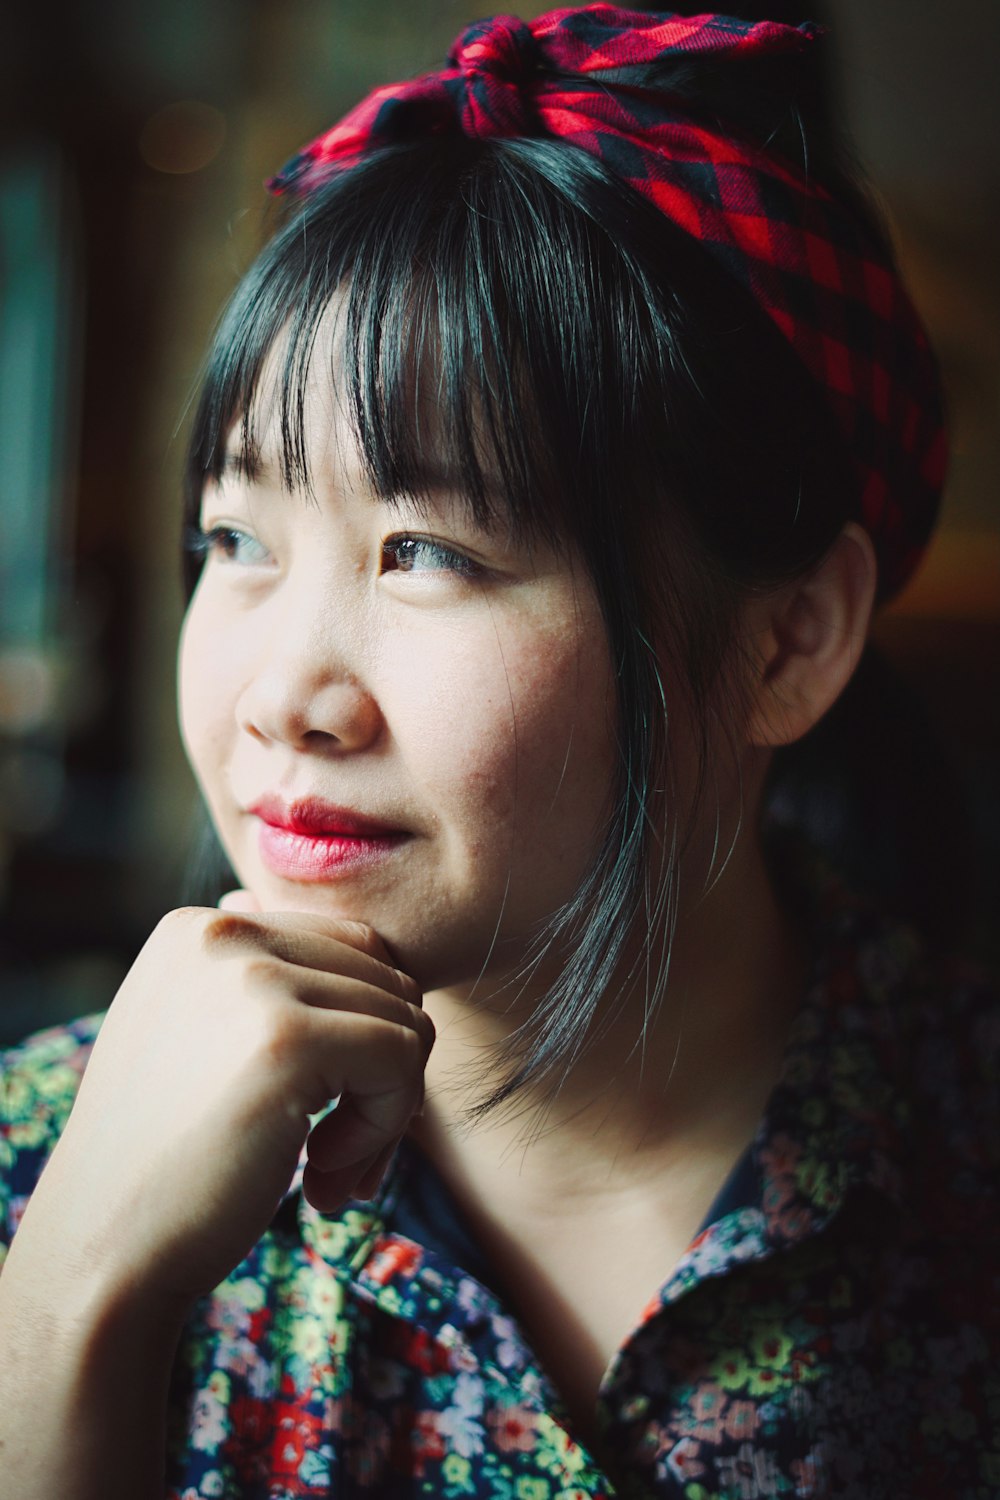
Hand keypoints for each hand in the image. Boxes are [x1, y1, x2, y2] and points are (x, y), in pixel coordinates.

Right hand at [18, 893, 431, 1312]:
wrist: (101, 1249)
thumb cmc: (167, 1162)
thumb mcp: (203, 1042)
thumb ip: (275, 997)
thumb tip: (397, 977)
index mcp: (198, 927)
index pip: (351, 948)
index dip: (363, 1034)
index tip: (328, 1112)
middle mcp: (222, 932)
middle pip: (385, 980)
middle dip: (384, 1073)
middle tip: (338, 1157)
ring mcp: (254, 979)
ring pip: (403, 1019)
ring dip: (386, 1110)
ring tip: (328, 1173)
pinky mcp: (290, 1038)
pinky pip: (402, 1058)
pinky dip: (384, 1128)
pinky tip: (321, 1177)